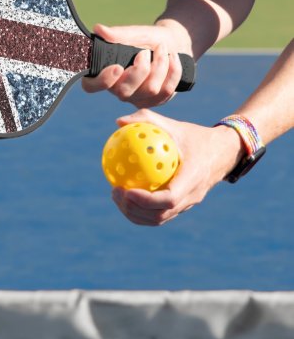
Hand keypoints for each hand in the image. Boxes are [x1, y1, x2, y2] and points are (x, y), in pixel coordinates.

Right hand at [82, 22, 191, 107]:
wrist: (173, 43)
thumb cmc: (148, 39)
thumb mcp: (135, 33)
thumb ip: (118, 34)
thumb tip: (99, 29)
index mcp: (106, 73)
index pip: (91, 86)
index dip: (102, 81)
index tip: (117, 67)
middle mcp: (118, 90)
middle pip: (124, 92)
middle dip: (140, 70)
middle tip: (145, 52)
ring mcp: (137, 98)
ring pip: (150, 90)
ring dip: (160, 65)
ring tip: (162, 49)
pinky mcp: (156, 101)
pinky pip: (166, 91)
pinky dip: (173, 70)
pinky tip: (173, 58)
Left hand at [110, 109, 244, 225]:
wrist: (223, 152)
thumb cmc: (195, 136)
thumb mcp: (174, 125)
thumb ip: (147, 120)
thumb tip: (119, 122)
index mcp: (193, 178)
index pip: (169, 199)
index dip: (146, 200)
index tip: (126, 190)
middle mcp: (192, 196)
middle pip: (160, 215)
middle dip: (134, 209)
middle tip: (115, 192)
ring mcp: (188, 204)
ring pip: (159, 219)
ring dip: (135, 213)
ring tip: (116, 196)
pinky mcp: (183, 206)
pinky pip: (160, 214)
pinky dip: (141, 211)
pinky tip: (126, 195)